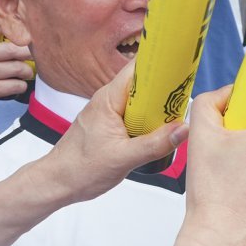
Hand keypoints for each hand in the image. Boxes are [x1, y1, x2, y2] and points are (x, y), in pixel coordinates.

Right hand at [0, 21, 33, 113]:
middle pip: (14, 49)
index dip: (12, 27)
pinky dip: (22, 85)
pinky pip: (17, 85)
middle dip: (28, 52)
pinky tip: (18, 84)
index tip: (24, 32)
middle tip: (33, 55)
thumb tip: (16, 31)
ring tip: (26, 72)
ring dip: (27, 71)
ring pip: (19, 68)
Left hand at [34, 60, 185, 204]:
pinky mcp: (112, 125)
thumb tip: (183, 129)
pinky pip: (136, 114)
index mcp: (109, 99)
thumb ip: (155, 144)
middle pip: (143, 83)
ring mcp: (110, 112)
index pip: (137, 69)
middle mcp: (109, 100)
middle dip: (166, 85)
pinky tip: (162, 128)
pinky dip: (150, 118)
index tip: (181, 62)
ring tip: (180, 109)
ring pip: (141, 100)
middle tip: (188, 92)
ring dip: (159, 105)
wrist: (57, 183)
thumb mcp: (123, 158)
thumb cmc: (80, 169)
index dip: (159, 62)